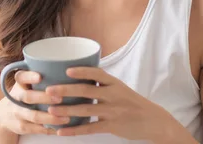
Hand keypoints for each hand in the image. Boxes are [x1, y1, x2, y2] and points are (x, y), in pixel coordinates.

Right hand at [0, 70, 71, 135]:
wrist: (4, 116)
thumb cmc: (24, 94)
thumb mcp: (26, 84)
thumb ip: (41, 75)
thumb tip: (69, 65)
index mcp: (19, 83)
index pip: (21, 77)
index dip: (29, 76)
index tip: (40, 76)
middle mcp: (16, 97)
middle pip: (28, 97)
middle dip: (44, 98)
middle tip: (60, 98)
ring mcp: (18, 113)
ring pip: (33, 116)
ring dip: (50, 117)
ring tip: (66, 118)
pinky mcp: (21, 127)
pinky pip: (36, 129)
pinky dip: (49, 129)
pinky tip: (61, 129)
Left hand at [45, 67, 185, 141]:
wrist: (153, 121)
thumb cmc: (131, 102)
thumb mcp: (119, 87)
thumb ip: (101, 83)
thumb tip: (77, 74)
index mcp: (114, 83)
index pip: (97, 73)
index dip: (82, 71)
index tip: (66, 70)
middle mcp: (113, 95)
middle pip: (86, 90)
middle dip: (66, 90)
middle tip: (49, 90)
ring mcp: (112, 111)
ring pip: (86, 110)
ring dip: (66, 110)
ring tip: (50, 111)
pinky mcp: (112, 126)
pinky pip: (90, 128)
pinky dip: (75, 130)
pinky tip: (62, 131)